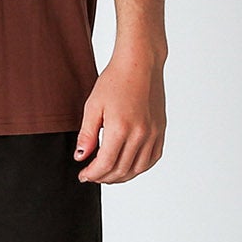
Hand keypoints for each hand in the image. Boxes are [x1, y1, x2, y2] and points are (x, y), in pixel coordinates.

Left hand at [74, 51, 165, 183]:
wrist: (140, 64)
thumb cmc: (115, 81)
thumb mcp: (93, 106)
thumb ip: (87, 135)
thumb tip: (81, 157)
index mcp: (121, 129)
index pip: (105, 164)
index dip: (92, 174)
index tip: (83, 175)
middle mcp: (140, 134)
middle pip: (121, 170)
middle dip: (104, 177)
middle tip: (92, 176)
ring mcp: (153, 134)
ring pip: (137, 169)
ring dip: (121, 176)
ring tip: (107, 174)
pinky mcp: (161, 131)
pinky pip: (151, 159)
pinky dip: (138, 168)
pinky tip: (127, 166)